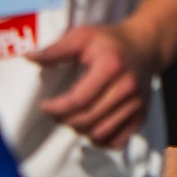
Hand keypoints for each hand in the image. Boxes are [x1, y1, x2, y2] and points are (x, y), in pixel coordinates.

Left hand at [30, 22, 159, 149]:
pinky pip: (118, 140)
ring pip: (101, 132)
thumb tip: (29, 58)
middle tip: (57, 112)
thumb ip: (57, 49)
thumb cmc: (110, 41)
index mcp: (111, 67)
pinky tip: (92, 127)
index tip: (45, 105)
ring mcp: (137, 103)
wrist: (147, 46)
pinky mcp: (142, 114)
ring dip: (81, 130)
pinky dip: (101, 140)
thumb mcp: (83, 36)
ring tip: (73, 118)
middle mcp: (127, 87)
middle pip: (88, 118)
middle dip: (65, 120)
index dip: (57, 108)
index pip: (79, 100)